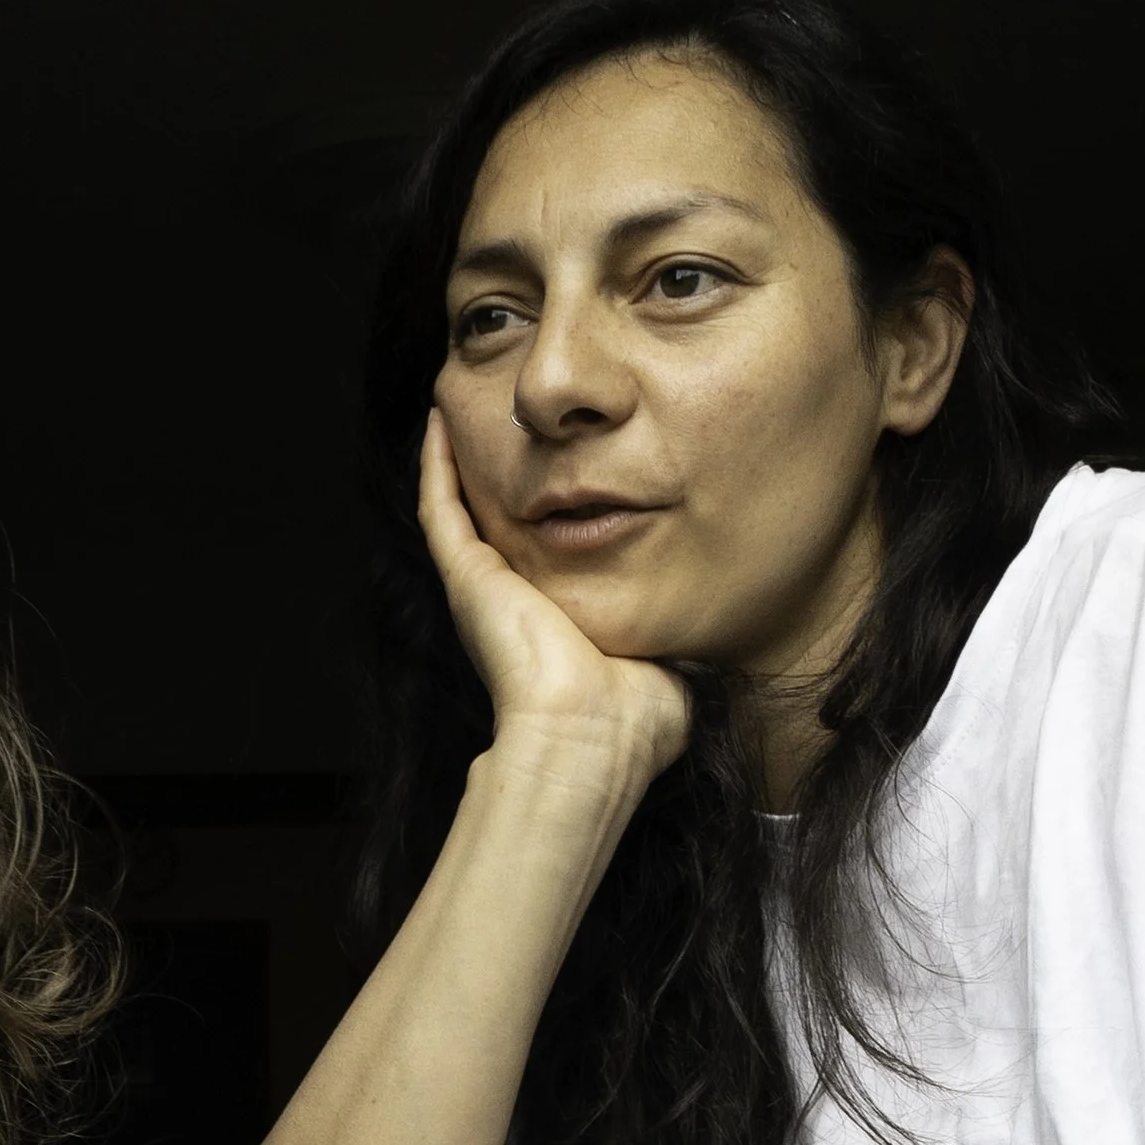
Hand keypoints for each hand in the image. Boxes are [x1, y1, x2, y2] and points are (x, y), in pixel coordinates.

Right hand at [418, 414, 694, 795]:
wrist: (590, 736)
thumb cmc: (633, 722)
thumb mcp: (670, 673)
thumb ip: (682, 649)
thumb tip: (708, 646)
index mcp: (560, 625)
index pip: (553, 557)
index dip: (555, 516)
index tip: (570, 476)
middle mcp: (517, 604)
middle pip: (505, 525)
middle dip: (507, 476)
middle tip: (511, 425)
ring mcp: (486, 589)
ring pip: (463, 509)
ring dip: (460, 461)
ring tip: (461, 408)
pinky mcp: (467, 577)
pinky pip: (440, 508)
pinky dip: (435, 463)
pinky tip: (439, 419)